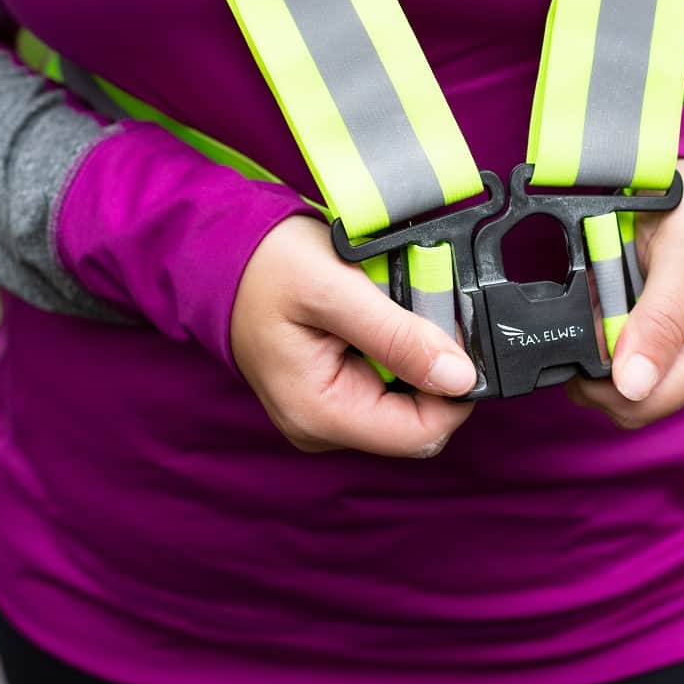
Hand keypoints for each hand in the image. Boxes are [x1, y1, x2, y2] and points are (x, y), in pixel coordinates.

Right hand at [230, 215, 475, 457]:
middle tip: (415, 304)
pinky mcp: (334, 395)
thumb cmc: (267, 266)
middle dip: (433, 363)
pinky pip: (389, 383)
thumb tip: (460, 378)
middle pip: (419, 418)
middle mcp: (323, 427)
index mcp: (320, 414)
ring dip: (415, 350)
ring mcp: (327, 414)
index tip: (453, 331)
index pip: (422, 433)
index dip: (455, 387)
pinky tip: (378, 313)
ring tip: (388, 302)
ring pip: (409, 399)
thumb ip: (399, 337)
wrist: (223, 251)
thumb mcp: (336, 289)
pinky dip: (397, 346)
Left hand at [568, 160, 683, 428]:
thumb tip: (633, 385)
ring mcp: (681, 356)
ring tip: (603, 293)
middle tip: (592, 305)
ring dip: (595, 343)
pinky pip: (618, 354)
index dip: (599, 382)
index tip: (582, 333)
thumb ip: (660, 320)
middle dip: (594, 361)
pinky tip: (607, 298)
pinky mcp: (664, 344)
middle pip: (625, 399)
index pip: (643, 404)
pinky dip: (601, 330)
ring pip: (615, 380)